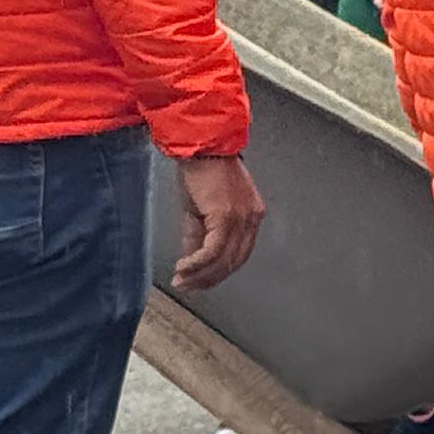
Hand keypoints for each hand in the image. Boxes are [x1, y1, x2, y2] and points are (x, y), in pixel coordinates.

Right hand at [168, 154, 264, 290]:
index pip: (239, 254)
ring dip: (200, 275)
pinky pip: (213, 250)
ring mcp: (241, 218)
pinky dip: (197, 263)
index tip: (201, 281)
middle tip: (188, 287)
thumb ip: (196, 237)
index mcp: (250, 216)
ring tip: (182, 281)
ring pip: (223, 260)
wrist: (199, 146)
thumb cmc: (201, 171)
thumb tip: (190, 260)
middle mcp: (251, 219)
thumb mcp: (199, 210)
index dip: (219, 272)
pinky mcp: (226, 216)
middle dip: (209, 279)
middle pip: (234, 261)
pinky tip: (184, 267)